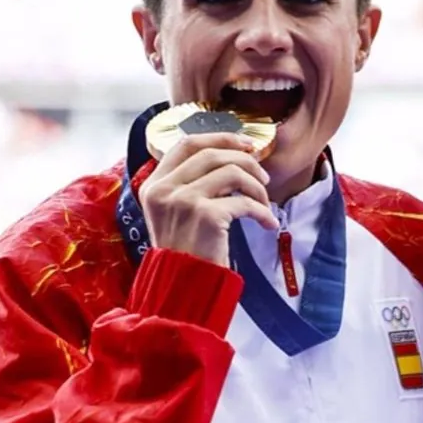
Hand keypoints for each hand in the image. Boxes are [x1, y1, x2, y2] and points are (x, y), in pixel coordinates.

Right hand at [139, 133, 279, 266]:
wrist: (182, 285)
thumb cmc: (184, 250)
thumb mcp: (173, 212)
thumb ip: (189, 183)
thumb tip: (231, 156)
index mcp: (154, 184)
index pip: (186, 143)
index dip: (220, 137)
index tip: (246, 144)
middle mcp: (164, 189)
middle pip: (213, 154)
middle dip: (246, 161)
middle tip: (264, 178)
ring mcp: (183, 200)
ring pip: (232, 172)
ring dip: (257, 187)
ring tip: (264, 204)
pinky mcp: (205, 215)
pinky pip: (245, 202)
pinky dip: (263, 212)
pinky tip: (268, 223)